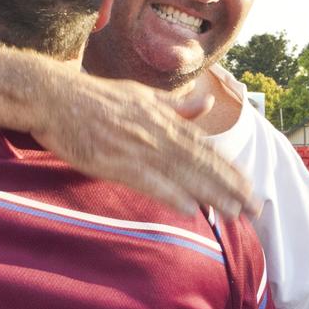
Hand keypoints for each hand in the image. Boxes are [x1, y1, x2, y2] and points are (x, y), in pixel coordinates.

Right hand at [28, 70, 253, 218]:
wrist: (53, 96)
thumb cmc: (95, 96)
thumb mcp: (141, 94)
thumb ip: (175, 105)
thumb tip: (207, 104)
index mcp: (162, 116)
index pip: (203, 147)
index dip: (228, 168)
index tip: (249, 186)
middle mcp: (155, 130)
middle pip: (200, 163)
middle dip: (229, 187)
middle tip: (255, 208)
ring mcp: (135, 145)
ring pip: (181, 173)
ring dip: (211, 195)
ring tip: (235, 214)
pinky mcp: (112, 160)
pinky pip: (147, 181)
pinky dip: (170, 194)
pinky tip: (190, 210)